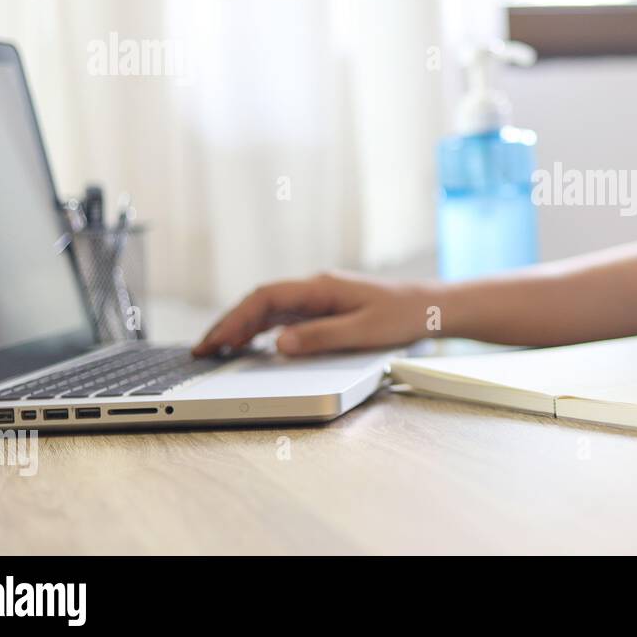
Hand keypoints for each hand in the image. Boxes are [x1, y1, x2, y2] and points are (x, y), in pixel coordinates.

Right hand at [192, 272, 437, 356]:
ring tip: (218, 349)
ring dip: (243, 326)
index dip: (236, 318)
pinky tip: (253, 343)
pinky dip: (264, 328)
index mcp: (321, 287)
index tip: (216, 340)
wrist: (433, 307)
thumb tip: (279, 344)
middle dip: (230, 324)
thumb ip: (321, 338)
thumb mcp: (364, 331)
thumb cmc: (404, 315)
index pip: (266, 297)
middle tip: (203, 349)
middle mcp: (316, 288)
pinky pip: (286, 316)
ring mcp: (321, 297)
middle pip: (261, 302)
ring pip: (271, 309)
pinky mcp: (328, 308)